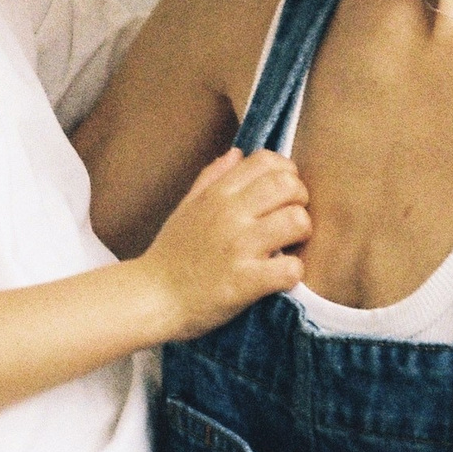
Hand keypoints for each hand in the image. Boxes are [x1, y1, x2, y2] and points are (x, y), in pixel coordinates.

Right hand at [138, 148, 310, 339]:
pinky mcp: (245, 281)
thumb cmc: (170, 255)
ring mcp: (239, 247)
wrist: (151, 298)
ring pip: (297, 221)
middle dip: (300, 200)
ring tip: (289, 248)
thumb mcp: (186, 208)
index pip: (266, 161)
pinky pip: (290, 269)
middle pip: (288, 185)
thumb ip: (212, 178)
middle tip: (291, 221)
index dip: (285, 172)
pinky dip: (293, 273)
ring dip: (301, 236)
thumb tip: (237, 153)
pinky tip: (280, 277)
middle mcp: (229, 214)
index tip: (282, 194)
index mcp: (217, 194)